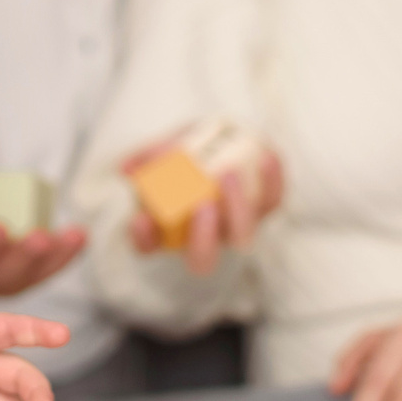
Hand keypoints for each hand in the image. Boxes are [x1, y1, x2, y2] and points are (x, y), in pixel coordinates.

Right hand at [0, 168, 86, 303]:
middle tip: (39, 235)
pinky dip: (66, 256)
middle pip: (1, 276)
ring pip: (29, 276)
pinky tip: (81, 236)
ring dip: (53, 258)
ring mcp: (1, 279)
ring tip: (71, 235)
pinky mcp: (22, 272)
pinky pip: (46, 269)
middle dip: (23, 256)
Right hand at [119, 134, 285, 275]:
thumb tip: (129, 168)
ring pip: (241, 234)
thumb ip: (147, 158)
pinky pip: (272, 200)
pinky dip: (272, 179)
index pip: (149, 246)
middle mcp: (203, 237)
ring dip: (237, 208)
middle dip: (203, 236)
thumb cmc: (183, 151)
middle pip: (203, 257)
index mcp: (168, 230)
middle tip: (201, 204)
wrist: (219, 143)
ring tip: (227, 174)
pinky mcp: (264, 204)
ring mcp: (235, 225)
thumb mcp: (160, 151)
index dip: (144, 238)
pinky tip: (264, 157)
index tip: (140, 219)